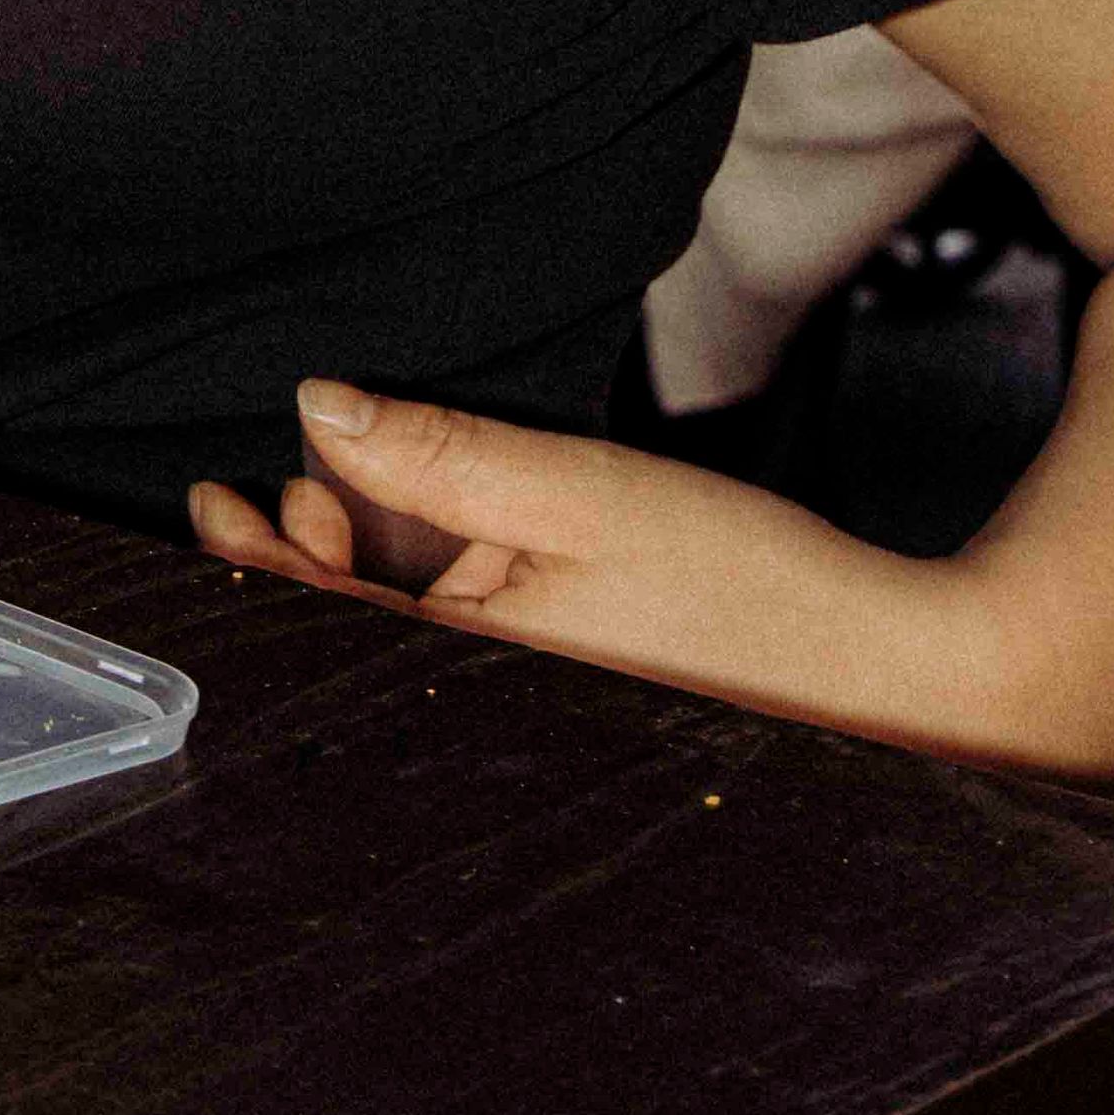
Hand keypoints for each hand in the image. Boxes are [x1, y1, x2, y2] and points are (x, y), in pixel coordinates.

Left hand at [187, 378, 996, 755]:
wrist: (894, 669)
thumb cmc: (759, 595)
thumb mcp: (587, 495)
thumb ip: (446, 456)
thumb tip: (321, 409)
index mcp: (479, 674)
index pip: (325, 622)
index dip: (259, 564)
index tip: (219, 500)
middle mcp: (495, 705)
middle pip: (359, 628)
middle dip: (306, 559)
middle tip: (273, 490)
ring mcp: (536, 701)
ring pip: (412, 626)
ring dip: (367, 564)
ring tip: (340, 500)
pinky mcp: (578, 685)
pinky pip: (474, 636)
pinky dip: (436, 584)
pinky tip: (439, 538)